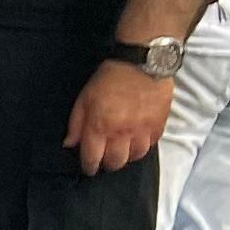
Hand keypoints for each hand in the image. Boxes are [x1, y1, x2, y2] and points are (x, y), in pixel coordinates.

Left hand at [64, 59, 173, 175]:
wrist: (142, 63)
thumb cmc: (108, 79)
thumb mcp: (84, 99)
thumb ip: (76, 124)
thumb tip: (70, 144)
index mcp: (100, 127)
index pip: (93, 158)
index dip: (89, 166)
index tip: (89, 167)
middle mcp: (121, 133)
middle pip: (116, 162)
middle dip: (108, 164)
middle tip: (105, 158)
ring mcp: (142, 130)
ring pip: (135, 157)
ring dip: (127, 156)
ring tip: (122, 150)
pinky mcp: (159, 124)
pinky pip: (151, 145)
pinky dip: (143, 146)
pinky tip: (138, 141)